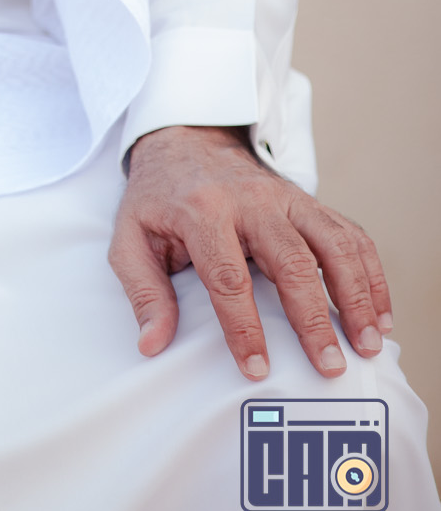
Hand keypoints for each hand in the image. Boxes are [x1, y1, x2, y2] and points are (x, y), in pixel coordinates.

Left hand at [109, 124, 391, 380]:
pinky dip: (370, 273)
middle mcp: (250, 201)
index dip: (243, 327)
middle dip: (313, 318)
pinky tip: (379, 313)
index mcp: (202, 211)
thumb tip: (153, 343)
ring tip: (369, 343)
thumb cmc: (158, 198)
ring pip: (332, 243)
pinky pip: (349, 233)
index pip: (227, 277)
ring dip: (356, 294)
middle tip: (330, 366)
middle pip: (291, 261)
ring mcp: (285, 197)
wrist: (184, 141)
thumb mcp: (131, 238)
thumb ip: (143, 291)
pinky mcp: (307, 200)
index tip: (257, 369)